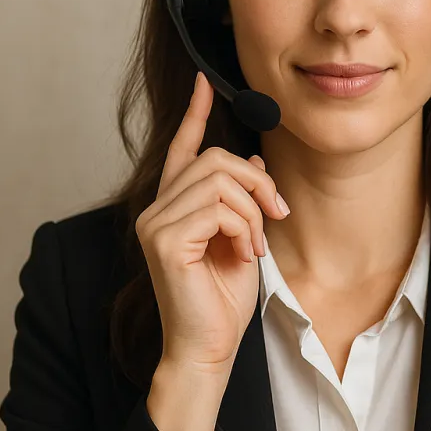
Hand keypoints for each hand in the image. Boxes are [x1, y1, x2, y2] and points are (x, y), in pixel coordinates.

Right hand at [134, 71, 289, 374]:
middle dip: (256, 183)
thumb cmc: (223, 301)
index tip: (206, 83)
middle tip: (274, 215)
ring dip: (252, 212)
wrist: (210, 347)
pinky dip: (244, 228)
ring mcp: (155, 223)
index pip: (182, 149)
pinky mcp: (165, 240)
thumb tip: (252, 163)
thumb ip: (242, 201)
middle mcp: (157, 209)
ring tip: (255, 246)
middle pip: (214, 159)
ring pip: (220, 180)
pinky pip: (218, 208)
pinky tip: (245, 254)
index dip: (195, 115)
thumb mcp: (243, 239)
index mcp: (174, 207)